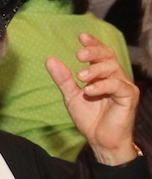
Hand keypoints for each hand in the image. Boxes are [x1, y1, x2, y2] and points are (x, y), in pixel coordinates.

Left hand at [46, 33, 139, 165]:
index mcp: (104, 76)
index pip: (102, 54)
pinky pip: (118, 85)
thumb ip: (63, 79)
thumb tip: (50, 59)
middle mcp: (116, 78)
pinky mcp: (129, 97)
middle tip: (79, 55)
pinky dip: (102, 86)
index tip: (82, 37)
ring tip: (81, 78)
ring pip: (113, 69)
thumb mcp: (72, 97)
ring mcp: (124, 86)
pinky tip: (89, 91)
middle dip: (94, 53)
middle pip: (108, 57)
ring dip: (95, 70)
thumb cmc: (90, 119)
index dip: (93, 44)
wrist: (101, 141)